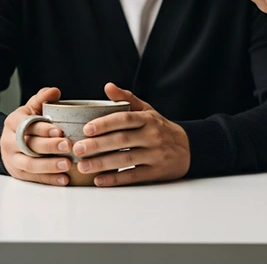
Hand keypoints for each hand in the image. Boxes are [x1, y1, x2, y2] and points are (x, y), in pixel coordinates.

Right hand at [0, 87, 72, 185]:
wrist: (9, 142)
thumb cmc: (27, 123)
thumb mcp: (31, 108)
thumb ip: (42, 98)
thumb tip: (54, 91)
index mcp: (13, 122)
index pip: (27, 125)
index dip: (43, 128)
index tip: (60, 130)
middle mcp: (9, 142)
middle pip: (29, 145)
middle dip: (49, 146)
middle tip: (68, 145)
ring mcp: (12, 159)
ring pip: (29, 164)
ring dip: (49, 166)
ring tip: (68, 164)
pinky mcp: (18, 173)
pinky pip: (34, 178)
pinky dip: (50, 179)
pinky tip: (65, 179)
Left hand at [71, 83, 190, 186]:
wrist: (189, 148)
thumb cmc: (161, 128)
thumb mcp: (148, 110)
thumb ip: (127, 98)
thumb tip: (108, 86)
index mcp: (148, 119)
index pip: (125, 119)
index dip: (105, 123)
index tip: (87, 128)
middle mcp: (153, 136)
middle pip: (122, 140)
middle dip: (97, 145)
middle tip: (77, 149)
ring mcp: (155, 155)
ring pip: (125, 159)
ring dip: (102, 163)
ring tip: (83, 166)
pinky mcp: (156, 172)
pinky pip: (133, 176)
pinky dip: (115, 179)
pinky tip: (99, 180)